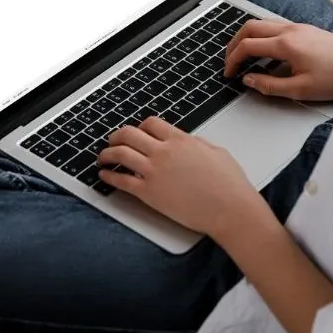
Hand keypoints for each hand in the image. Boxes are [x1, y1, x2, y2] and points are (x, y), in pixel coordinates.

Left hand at [98, 118, 263, 236]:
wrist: (229, 209)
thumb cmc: (229, 184)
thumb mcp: (216, 152)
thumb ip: (198, 144)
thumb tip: (188, 142)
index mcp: (180, 140)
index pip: (150, 123)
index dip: (140, 126)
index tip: (136, 132)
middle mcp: (163, 152)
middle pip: (129, 134)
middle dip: (117, 136)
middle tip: (113, 141)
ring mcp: (154, 172)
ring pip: (120, 154)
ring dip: (107, 154)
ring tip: (103, 158)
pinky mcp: (148, 193)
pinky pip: (121, 181)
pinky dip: (108, 176)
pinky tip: (104, 176)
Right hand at [224, 20, 332, 100]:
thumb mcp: (300, 89)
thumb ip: (269, 85)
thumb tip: (249, 80)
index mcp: (286, 44)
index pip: (247, 46)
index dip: (233, 60)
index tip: (229, 73)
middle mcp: (289, 30)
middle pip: (250, 28)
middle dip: (234, 43)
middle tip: (229, 60)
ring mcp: (298, 26)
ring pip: (262, 23)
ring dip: (247, 36)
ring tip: (242, 54)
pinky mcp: (305, 29)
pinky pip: (274, 25)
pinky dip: (261, 35)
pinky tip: (265, 50)